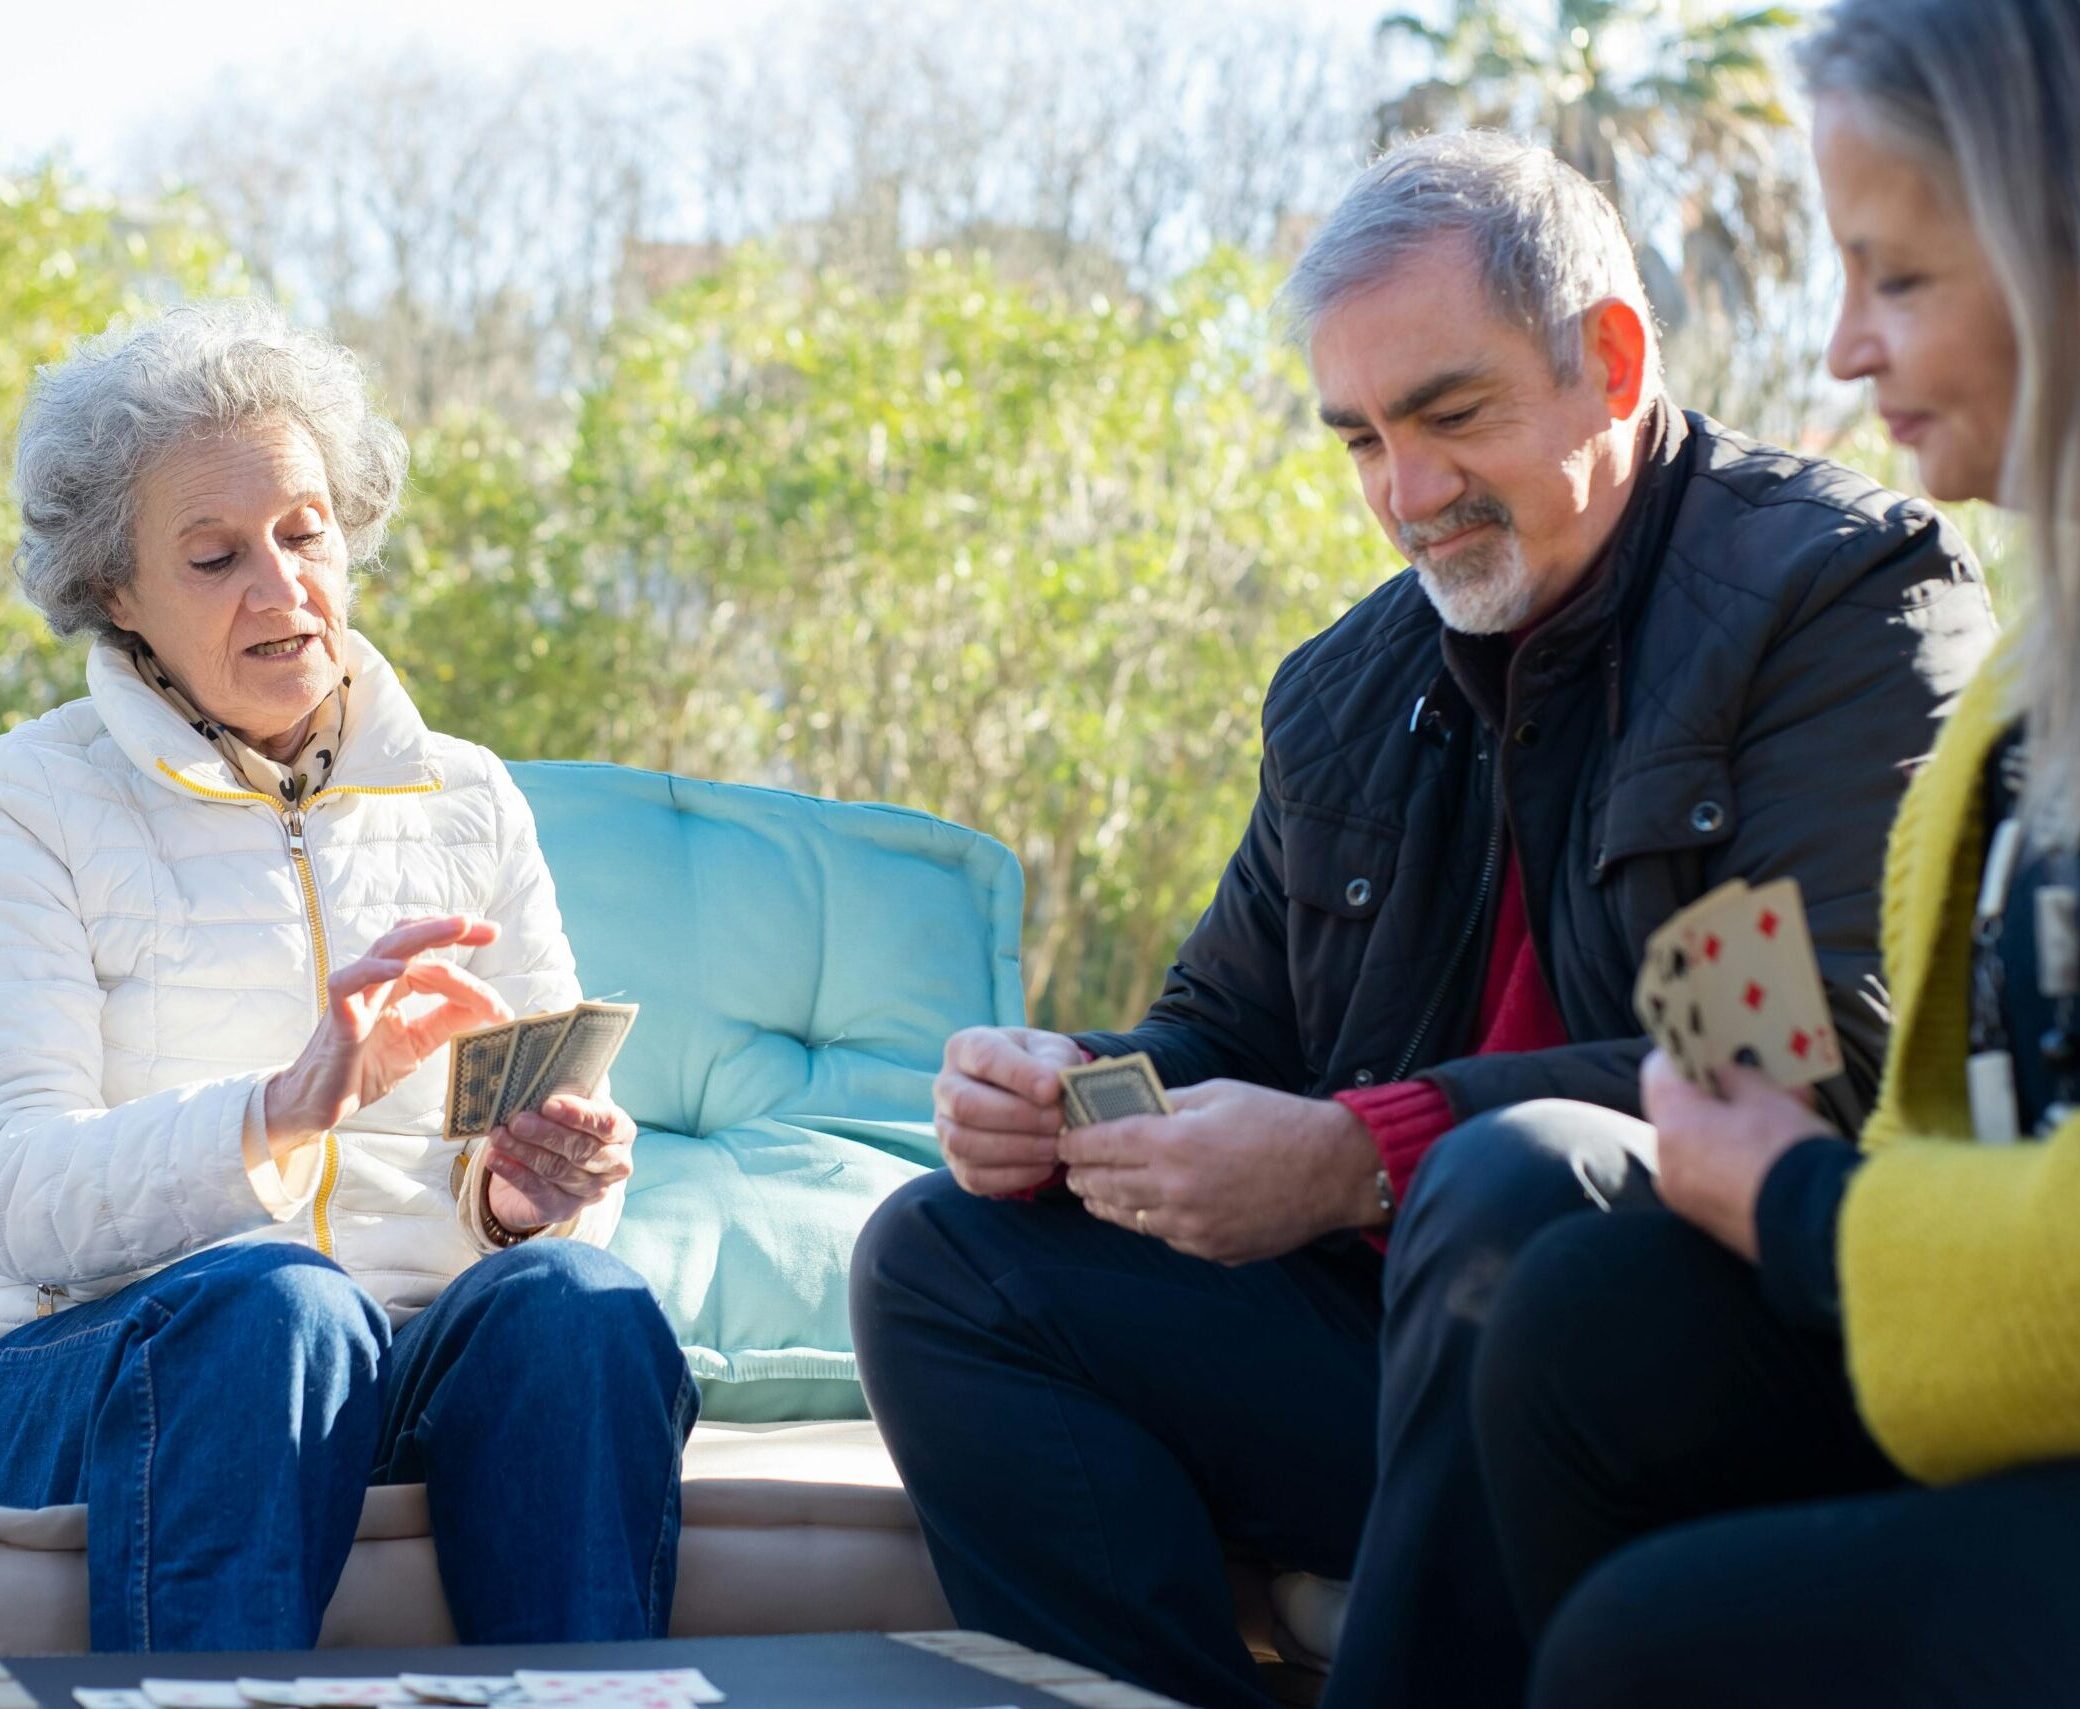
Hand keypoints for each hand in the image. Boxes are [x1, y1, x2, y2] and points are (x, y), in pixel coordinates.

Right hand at [266, 915, 510, 1153]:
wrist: (321, 1105)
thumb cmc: (363, 1070)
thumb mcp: (418, 1044)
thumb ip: (447, 1022)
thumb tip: (488, 1006)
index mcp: (394, 987)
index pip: (433, 964)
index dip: (467, 973)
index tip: (500, 996)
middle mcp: (375, 982)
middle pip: (410, 940)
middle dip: (449, 930)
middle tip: (488, 929)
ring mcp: (355, 995)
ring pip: (386, 949)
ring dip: (424, 934)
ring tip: (459, 926)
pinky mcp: (337, 1016)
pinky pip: (348, 982)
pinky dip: (373, 970)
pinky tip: (402, 969)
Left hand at [483, 1092, 636, 1231]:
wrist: (548, 1172)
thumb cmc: (564, 1128)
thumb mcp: (571, 1108)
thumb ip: (567, 1094)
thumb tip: (543, 1078)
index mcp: (622, 1133)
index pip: (608, 1124)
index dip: (580, 1115)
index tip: (549, 1104)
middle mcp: (614, 1165)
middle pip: (581, 1150)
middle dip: (546, 1134)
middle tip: (517, 1120)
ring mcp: (590, 1191)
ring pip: (557, 1170)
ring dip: (524, 1151)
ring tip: (499, 1135)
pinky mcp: (563, 1209)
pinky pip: (538, 1190)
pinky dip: (514, 1173)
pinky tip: (496, 1159)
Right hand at [934, 1026, 1086, 1195]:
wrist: (1034, 1098)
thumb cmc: (1041, 1067)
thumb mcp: (1053, 1051)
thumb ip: (1055, 1061)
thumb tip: (1053, 1084)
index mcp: (967, 1047)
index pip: (984, 1057)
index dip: (1018, 1074)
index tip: (1052, 1089)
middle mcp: (946, 1086)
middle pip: (965, 1104)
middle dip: (1017, 1117)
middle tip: (1058, 1121)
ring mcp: (946, 1127)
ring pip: (965, 1143)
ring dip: (1016, 1149)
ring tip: (1055, 1146)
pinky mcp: (957, 1164)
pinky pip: (975, 1176)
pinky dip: (1014, 1175)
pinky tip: (1044, 1166)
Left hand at [1056, 1079, 1383, 1264]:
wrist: (1332, 1171)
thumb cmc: (1276, 1121)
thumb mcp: (1216, 1094)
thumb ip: (1165, 1103)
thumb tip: (1124, 1108)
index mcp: (1173, 1142)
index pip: (1100, 1145)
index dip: (1074, 1141)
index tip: (1063, 1138)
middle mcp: (1175, 1190)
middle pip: (1103, 1186)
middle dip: (1083, 1173)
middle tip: (1073, 1165)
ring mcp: (1191, 1227)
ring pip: (1127, 1217)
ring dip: (1107, 1201)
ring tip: (1097, 1189)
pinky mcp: (1210, 1249)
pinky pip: (1163, 1235)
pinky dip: (1148, 1219)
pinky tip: (1146, 1206)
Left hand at [1644, 1050, 1839, 1261]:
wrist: (1821, 1230)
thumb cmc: (1788, 1152)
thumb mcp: (1767, 1098)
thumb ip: (1736, 1076)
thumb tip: (1724, 1071)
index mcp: (1671, 1126)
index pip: (1659, 1071)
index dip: (1686, 1051)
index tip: (1713, 1045)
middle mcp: (1666, 1163)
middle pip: (1681, 1110)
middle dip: (1718, 1091)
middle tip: (1756, 1075)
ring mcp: (1685, 1196)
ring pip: (1702, 1144)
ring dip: (1734, 1123)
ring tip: (1784, 1106)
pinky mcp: (1709, 1221)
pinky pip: (1715, 1175)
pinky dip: (1737, 1156)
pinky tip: (1779, 1144)